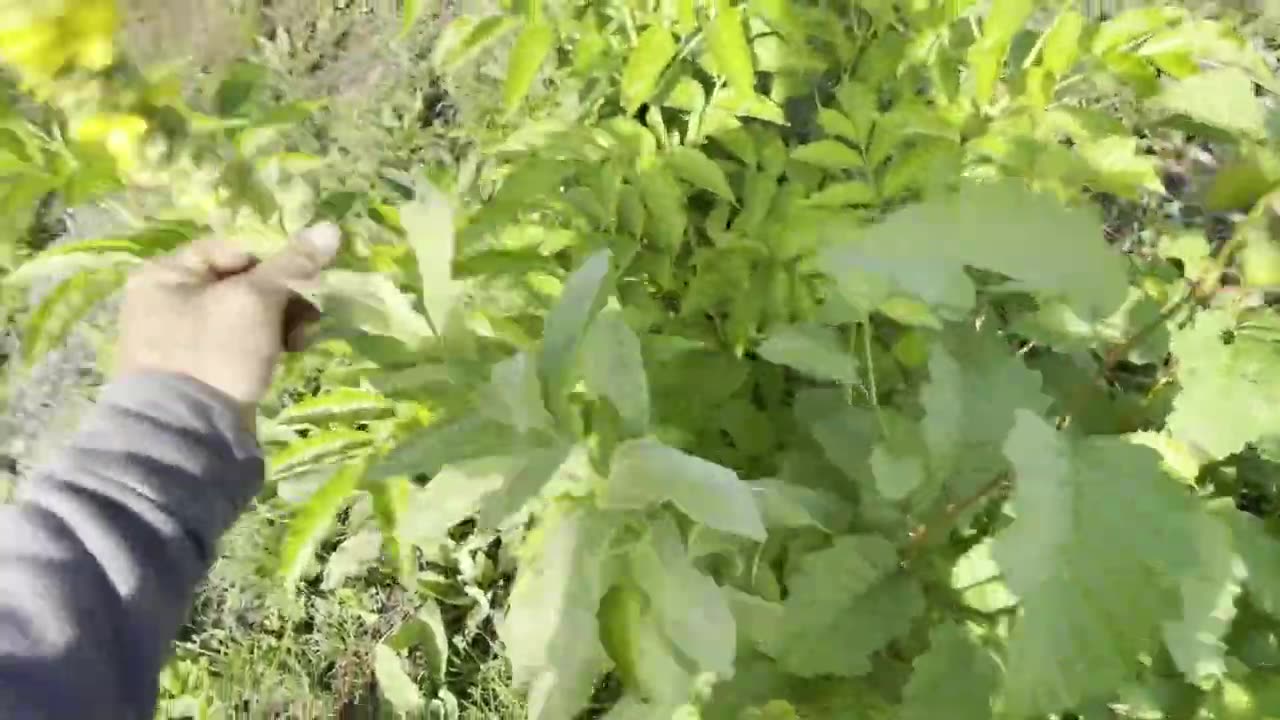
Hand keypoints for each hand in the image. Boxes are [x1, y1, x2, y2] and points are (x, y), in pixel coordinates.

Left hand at [115, 224, 340, 418]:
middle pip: (241, 283)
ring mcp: (180, 339)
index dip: (274, 263)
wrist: (186, 433)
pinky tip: (284, 358)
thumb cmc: (215, 352)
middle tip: (309, 317)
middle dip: (283, 299)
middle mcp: (166, 301)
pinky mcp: (198, 370)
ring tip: (300, 343)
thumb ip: (293, 264)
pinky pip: (238, 345)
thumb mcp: (256, 300)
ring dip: (280, 323)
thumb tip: (331, 227)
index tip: (302, 284)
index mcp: (165, 273)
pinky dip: (264, 347)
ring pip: (245, 316)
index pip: (233, 249)